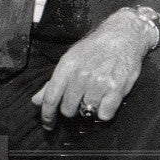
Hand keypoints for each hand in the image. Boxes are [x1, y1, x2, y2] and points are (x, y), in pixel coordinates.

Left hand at [31, 7, 155, 127]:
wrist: (122, 35)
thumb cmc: (95, 47)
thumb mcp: (70, 58)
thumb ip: (53, 82)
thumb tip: (36, 101)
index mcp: (67, 66)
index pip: (51, 97)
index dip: (47, 115)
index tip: (48, 124)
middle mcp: (81, 75)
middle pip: (68, 109)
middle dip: (72, 107)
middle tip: (79, 97)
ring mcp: (99, 83)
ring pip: (86, 113)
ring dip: (89, 107)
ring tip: (95, 93)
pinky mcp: (116, 89)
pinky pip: (104, 115)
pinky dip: (104, 111)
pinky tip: (106, 98)